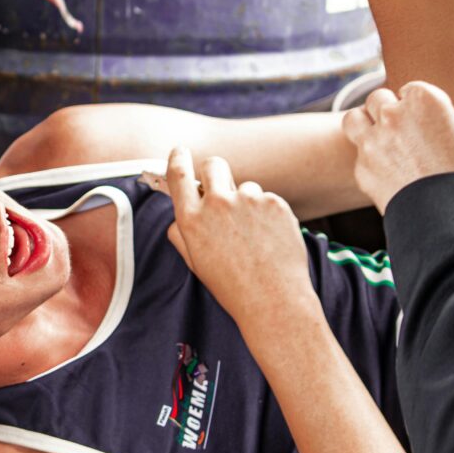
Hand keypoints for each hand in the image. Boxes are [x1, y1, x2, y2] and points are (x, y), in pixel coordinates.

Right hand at [165, 148, 314, 321]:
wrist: (272, 300)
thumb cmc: (230, 284)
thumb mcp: (194, 261)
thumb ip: (182, 232)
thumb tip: (182, 212)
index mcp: (191, 218)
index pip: (179, 174)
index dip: (178, 158)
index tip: (180, 152)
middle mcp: (217, 204)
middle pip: (214, 164)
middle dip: (215, 172)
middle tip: (222, 190)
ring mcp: (248, 201)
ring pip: (245, 187)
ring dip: (246, 203)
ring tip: (253, 236)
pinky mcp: (275, 203)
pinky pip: (267, 200)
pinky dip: (267, 214)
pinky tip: (269, 239)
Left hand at [342, 81, 453, 213]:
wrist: (450, 215)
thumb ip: (448, 122)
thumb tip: (442, 125)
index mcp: (424, 100)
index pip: (409, 89)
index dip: (415, 104)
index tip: (422, 117)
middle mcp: (393, 116)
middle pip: (377, 99)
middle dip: (387, 110)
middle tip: (400, 126)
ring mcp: (372, 143)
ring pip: (353, 119)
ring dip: (363, 124)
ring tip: (377, 135)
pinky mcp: (361, 169)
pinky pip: (359, 157)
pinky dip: (369, 161)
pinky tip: (388, 171)